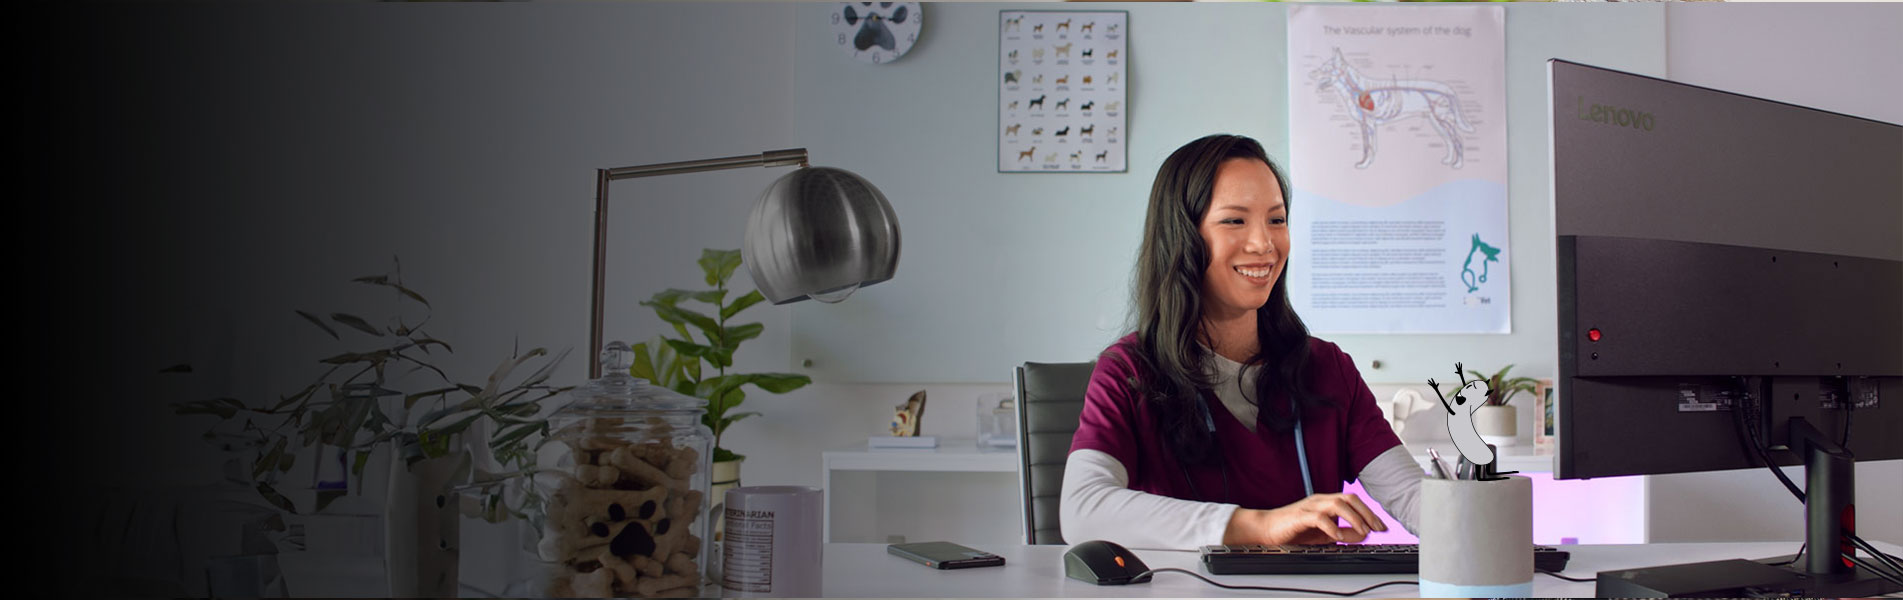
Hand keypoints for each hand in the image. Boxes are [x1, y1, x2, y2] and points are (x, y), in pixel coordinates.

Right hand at [1223, 493, 1386, 544]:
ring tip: (1362, 531)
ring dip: (1354, 518)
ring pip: (1337, 504)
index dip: (1369, 513)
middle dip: (1366, 513)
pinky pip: (1319, 518)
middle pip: (1349, 498)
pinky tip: (1337, 537)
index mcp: (1326, 503)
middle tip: (1377, 528)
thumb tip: (1362, 535)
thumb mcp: (1323, 535)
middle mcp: (1320, 501)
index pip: (1353, 501)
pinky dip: (1332, 527)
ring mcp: (1310, 507)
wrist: (1266, 529)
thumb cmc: (1293, 530)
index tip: (1381, 527)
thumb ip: (1342, 534)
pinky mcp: (1300, 516)